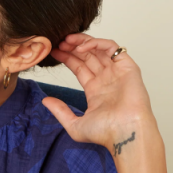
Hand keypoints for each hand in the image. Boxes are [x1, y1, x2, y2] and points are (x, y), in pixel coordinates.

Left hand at [41, 33, 156, 152]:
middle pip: (88, 56)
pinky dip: (97, 43)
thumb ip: (60, 111)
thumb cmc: (105, 132)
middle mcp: (106, 79)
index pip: (79, 67)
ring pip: (99, 49)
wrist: (125, 132)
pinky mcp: (127, 66)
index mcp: (95, 90)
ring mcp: (117, 72)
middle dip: (72, 47)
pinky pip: (112, 48)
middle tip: (58, 41)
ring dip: (83, 42)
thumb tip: (45, 101)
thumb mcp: (74, 125)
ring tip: (67, 40)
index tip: (54, 52)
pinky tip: (81, 47)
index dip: (67, 58)